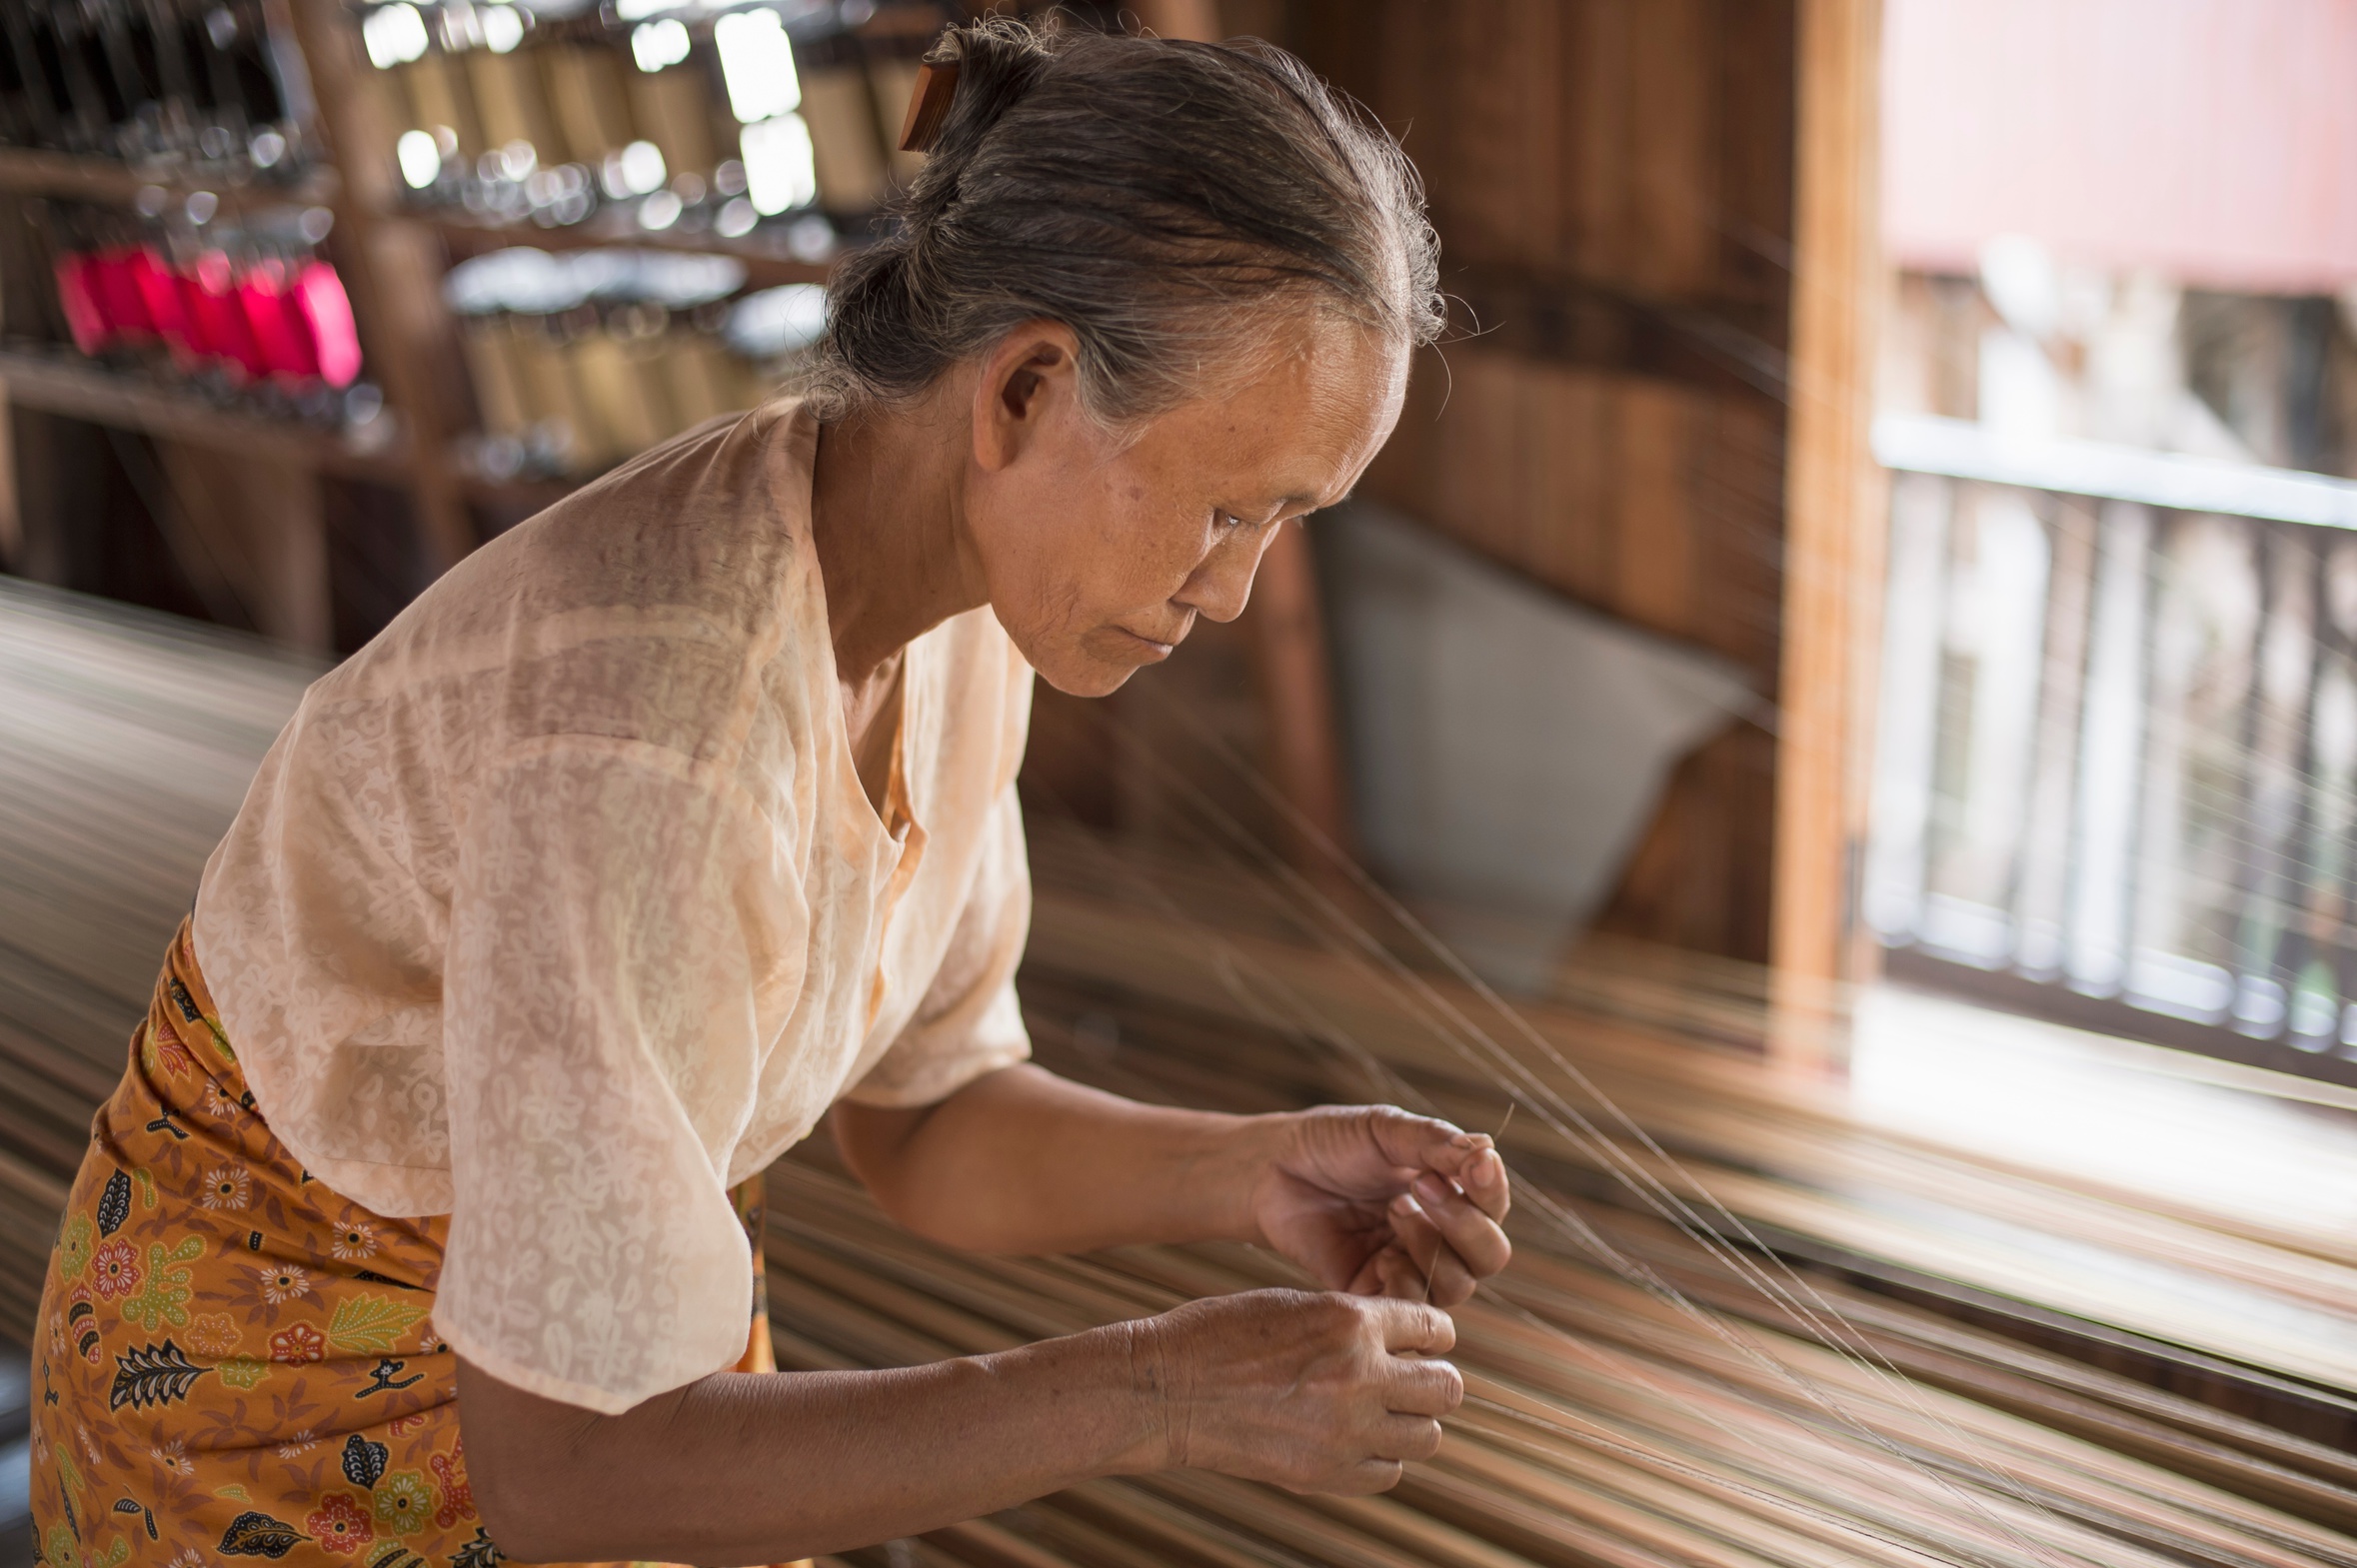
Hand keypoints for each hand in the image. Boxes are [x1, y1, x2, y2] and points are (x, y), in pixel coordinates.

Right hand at [1130, 1289, 1461, 1493]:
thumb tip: (1403, 1343)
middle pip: (1446, 1389)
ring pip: (1426, 1437)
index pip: (1434, 1328)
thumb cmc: (1221, 1336)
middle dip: (1433, 1379)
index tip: (1425, 1342)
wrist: (1167, 1390)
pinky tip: (1355, 1439)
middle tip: (1411, 1378)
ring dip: (1410, 1422)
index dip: (1433, 1335)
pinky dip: (1380, 1458)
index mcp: (1349, 1320)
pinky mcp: (1325, 1474)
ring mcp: (1345, 1431)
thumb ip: (1353, 1324)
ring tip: (1381, 1412)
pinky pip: (1388, 1472)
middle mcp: (1358, 1375)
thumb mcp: (1294, 1305)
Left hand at [1246, 1107, 1510, 1306]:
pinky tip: (1383, 1256)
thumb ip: (1434, 1142)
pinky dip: (1406, 1284)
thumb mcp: (1386, 1130)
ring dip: (1432, 1248)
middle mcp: (1438, 1236)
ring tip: (1394, 1210)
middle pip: (1490, 1255)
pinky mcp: (1373, 1294)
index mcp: (1449, 1193)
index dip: (1491, 1191)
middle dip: (1466, 1225)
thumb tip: (1486, 1151)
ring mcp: (1407, 1267)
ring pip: (1457, 1285)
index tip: (1473, 1165)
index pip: (1494, 1205)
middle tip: (1423, 1187)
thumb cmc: (1332, 1143)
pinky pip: (1410, 1309)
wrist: (1272, 1169)